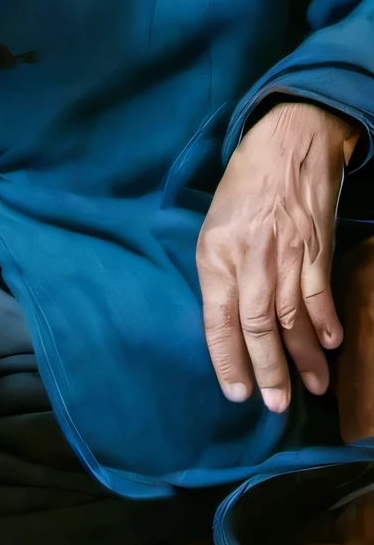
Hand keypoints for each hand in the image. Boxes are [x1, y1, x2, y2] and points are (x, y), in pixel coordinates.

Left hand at [196, 101, 358, 412]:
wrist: (287, 141)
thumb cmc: (244, 186)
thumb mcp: (214, 226)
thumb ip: (219, 273)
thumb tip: (228, 321)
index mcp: (214, 256)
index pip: (217, 321)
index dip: (228, 361)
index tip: (237, 393)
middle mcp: (247, 259)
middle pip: (257, 327)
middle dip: (268, 370)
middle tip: (277, 404)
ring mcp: (284, 253)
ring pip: (291, 318)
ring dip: (303, 356)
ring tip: (310, 387)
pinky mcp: (315, 246)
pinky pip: (319, 292)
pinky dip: (326, 322)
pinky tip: (331, 345)